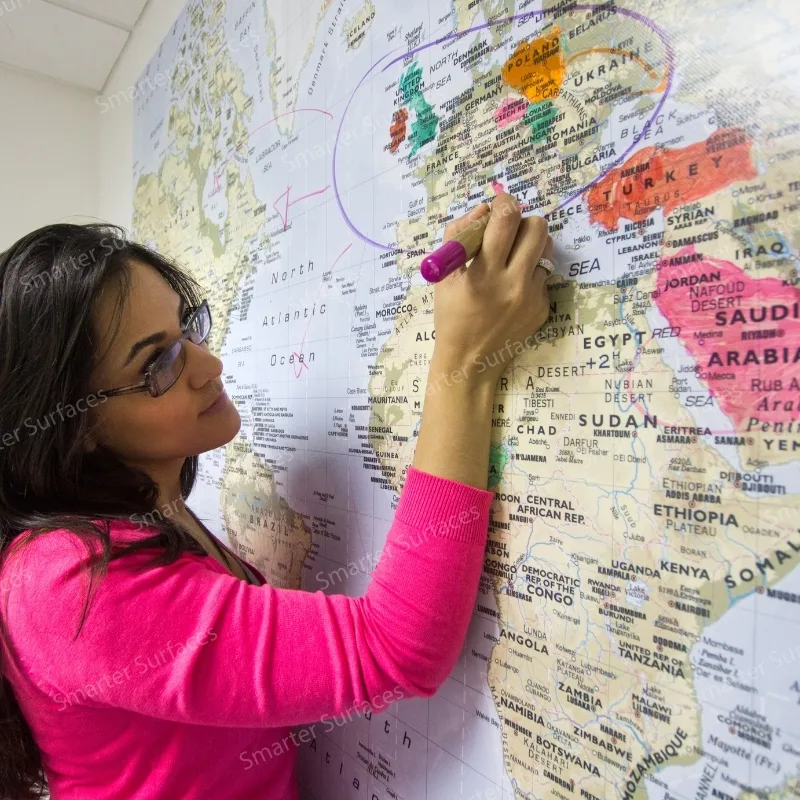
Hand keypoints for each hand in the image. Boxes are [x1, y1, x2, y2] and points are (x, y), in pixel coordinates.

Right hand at [431, 193, 552, 382]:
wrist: (470, 363)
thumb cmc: (451, 316)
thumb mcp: (442, 276)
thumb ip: (457, 236)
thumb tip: (483, 210)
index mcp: (484, 274)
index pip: (506, 219)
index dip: (504, 203)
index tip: (499, 205)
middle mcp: (513, 283)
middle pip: (537, 228)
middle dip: (522, 222)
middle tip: (508, 233)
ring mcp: (532, 297)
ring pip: (545, 250)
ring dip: (529, 248)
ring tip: (511, 261)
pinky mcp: (543, 308)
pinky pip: (543, 276)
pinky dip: (528, 275)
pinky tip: (512, 291)